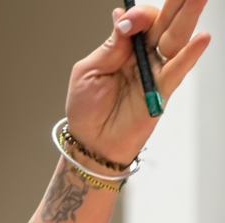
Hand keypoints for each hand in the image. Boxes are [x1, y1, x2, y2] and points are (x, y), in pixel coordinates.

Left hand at [65, 0, 210, 164]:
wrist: (90, 143)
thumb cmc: (86, 110)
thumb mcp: (88, 72)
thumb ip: (110, 46)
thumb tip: (122, 18)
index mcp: (125, 47)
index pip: (142, 21)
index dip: (139, 15)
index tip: (128, 21)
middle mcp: (144, 56)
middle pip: (165, 23)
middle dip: (178, 3)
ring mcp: (155, 73)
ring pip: (176, 40)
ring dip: (189, 18)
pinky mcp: (161, 92)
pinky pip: (176, 71)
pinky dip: (189, 56)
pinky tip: (201, 39)